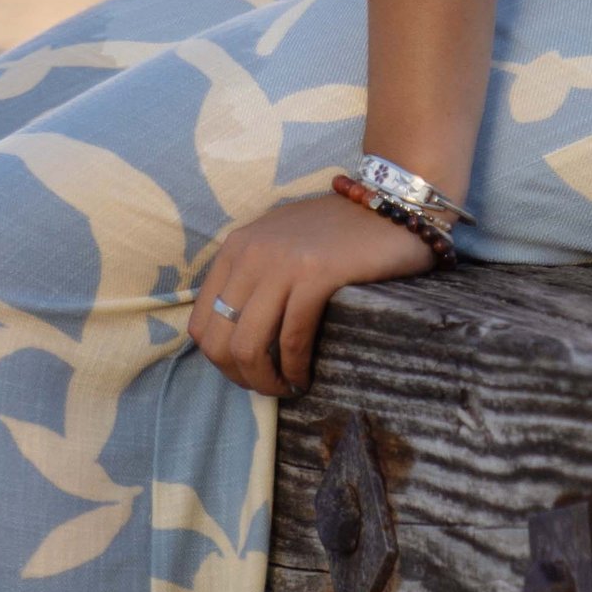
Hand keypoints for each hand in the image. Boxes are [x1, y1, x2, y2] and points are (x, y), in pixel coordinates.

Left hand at [188, 186, 433, 396]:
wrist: (391, 203)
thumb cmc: (337, 232)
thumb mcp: (280, 243)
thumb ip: (253, 276)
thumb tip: (234, 333)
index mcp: (236, 247)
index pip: (200, 323)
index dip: (219, 360)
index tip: (247, 372)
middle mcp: (250, 253)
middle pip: (218, 341)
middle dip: (240, 377)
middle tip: (270, 388)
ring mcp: (282, 263)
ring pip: (248, 345)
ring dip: (266, 381)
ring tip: (288, 388)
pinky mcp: (317, 274)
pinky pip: (292, 338)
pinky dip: (296, 368)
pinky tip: (307, 377)